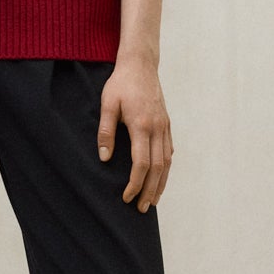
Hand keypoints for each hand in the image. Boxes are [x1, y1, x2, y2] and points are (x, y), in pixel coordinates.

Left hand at [96, 53, 172, 211]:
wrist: (140, 65)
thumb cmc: (120, 84)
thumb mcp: (107, 105)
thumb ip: (106, 131)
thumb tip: (104, 158)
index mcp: (142, 125)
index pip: (141, 163)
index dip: (135, 183)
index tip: (126, 197)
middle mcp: (157, 128)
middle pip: (157, 168)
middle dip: (149, 191)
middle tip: (141, 208)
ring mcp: (165, 126)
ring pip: (167, 162)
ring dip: (161, 183)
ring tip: (152, 201)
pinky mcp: (167, 124)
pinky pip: (169, 151)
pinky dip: (166, 168)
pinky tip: (161, 178)